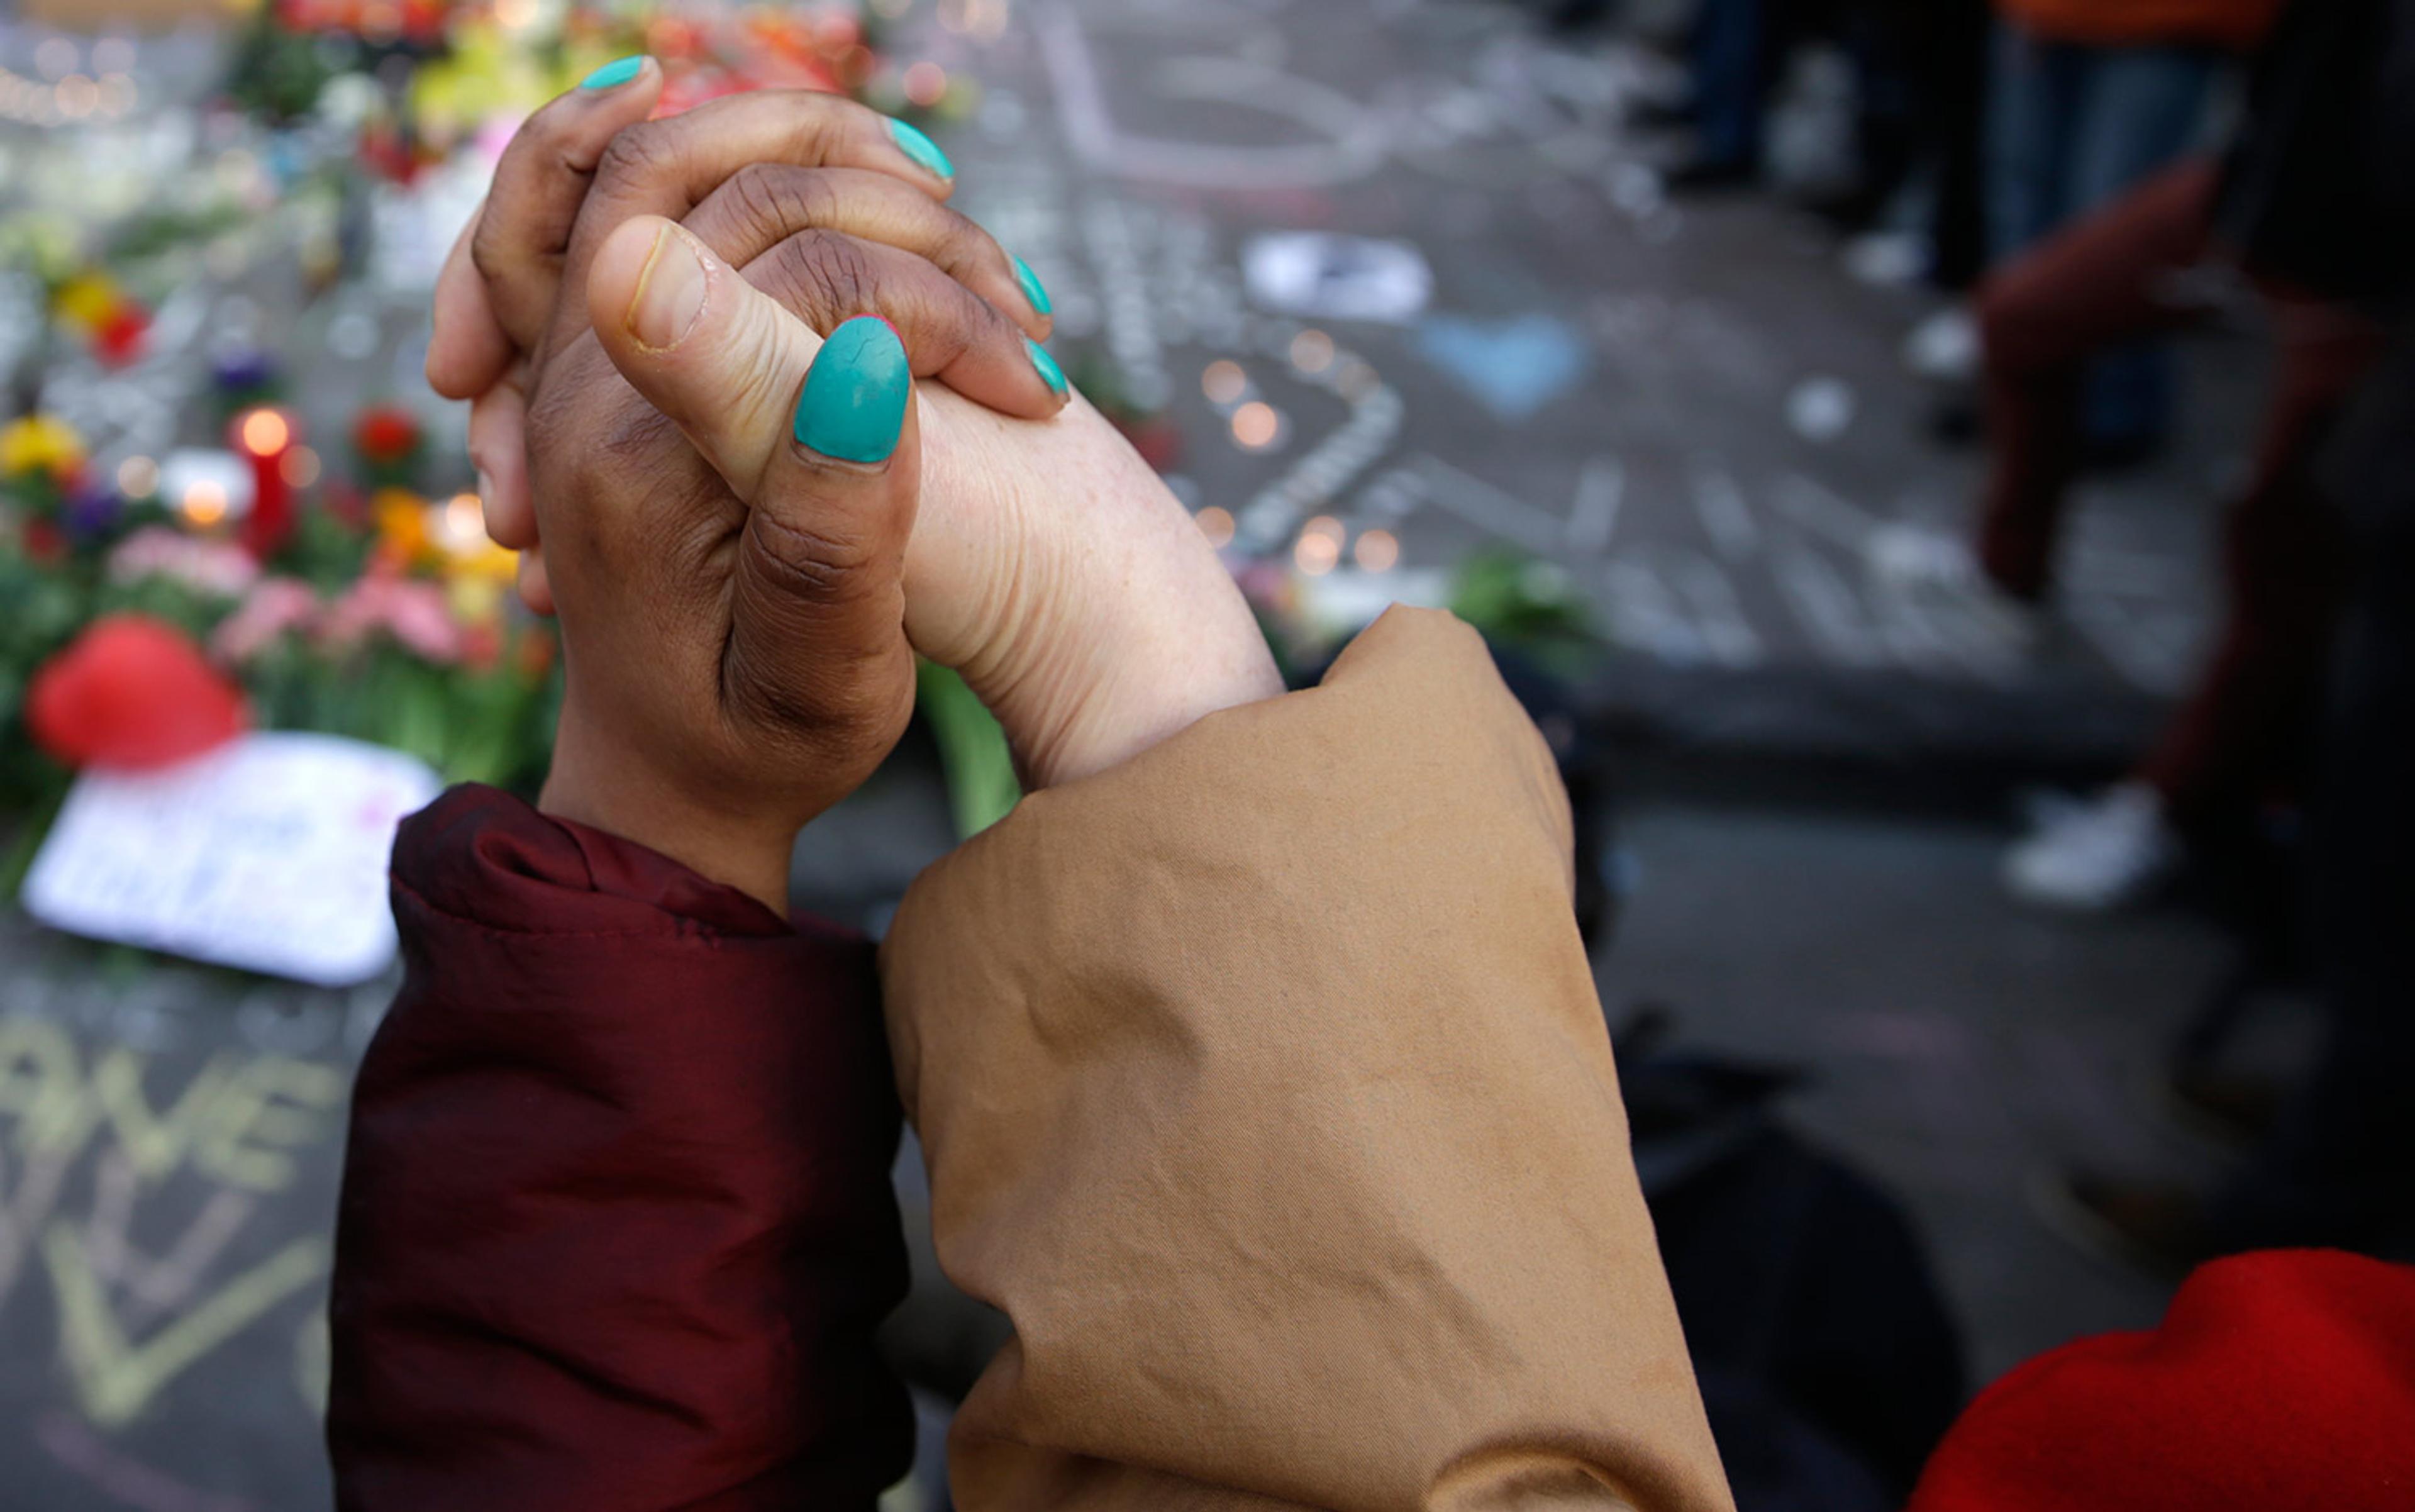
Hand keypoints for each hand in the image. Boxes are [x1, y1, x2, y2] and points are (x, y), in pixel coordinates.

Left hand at [438, 71, 1279, 802]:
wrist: (668, 782)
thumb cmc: (764, 743)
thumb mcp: (819, 674)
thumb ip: (831, 529)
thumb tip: (864, 354)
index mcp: (641, 458)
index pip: (801, 274)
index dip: (941, 304)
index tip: (1034, 387)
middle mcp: (578, 387)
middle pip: (705, 176)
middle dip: (880, 195)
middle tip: (1000, 269)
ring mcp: (573, 362)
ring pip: (653, 162)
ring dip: (797, 149)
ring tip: (929, 191)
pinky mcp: (595, 357)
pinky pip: (624, 200)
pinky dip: (721, 163)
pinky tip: (816, 178)